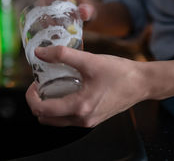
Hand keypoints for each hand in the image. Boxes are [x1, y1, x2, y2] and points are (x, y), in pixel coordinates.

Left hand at [25, 46, 149, 127]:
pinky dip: (61, 107)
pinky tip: (67, 90)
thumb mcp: (90, 60)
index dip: (30, 96)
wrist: (142, 83)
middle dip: (37, 102)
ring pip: (57, 120)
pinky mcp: (93, 118)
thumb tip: (40, 52)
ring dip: (49, 105)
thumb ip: (63, 55)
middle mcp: (82, 119)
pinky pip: (69, 118)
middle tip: (40, 84)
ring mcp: (88, 121)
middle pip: (46, 119)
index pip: (42, 110)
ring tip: (52, 86)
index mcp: (79, 107)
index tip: (33, 82)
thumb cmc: (120, 73)